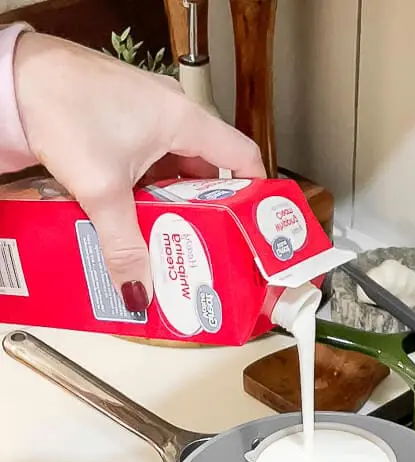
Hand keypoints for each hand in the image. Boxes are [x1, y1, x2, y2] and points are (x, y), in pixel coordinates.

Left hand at [12, 31, 264, 310]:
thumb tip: (139, 292)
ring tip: (171, 244)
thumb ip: (124, 245)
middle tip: (207, 251)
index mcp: (185, 119)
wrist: (12, 78)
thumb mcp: (102, 189)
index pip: (242, 157)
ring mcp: (144, 116)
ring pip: (174, 170)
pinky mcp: (119, 122)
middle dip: (207, 214)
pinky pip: (148, 163)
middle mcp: (171, 113)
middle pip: (207, 172)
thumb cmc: (63, 109)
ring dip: (172, 206)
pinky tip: (135, 221)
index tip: (254, 230)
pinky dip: (146, 192)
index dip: (254, 194)